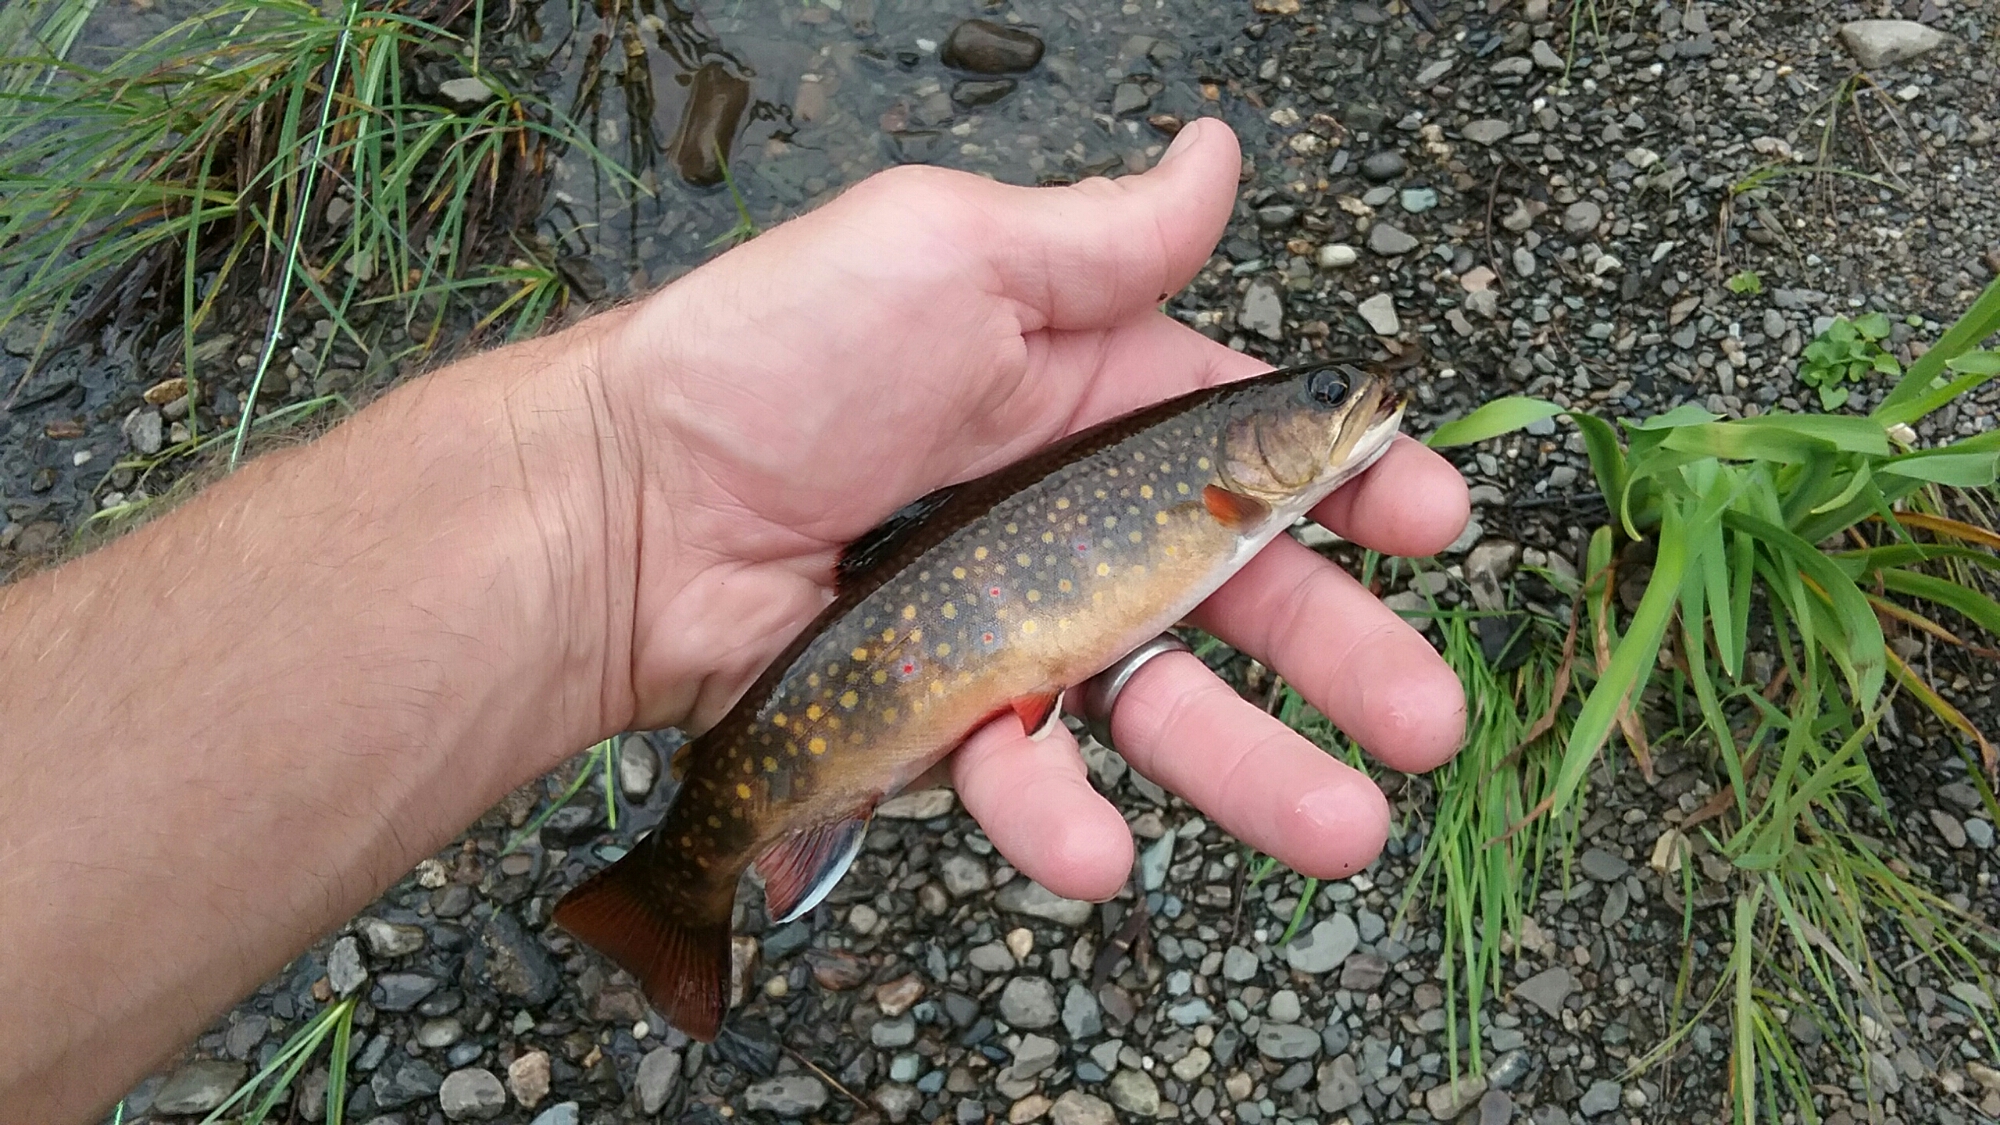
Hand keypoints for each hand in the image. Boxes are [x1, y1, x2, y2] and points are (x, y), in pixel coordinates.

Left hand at [601, 118, 1469, 899]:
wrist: (618, 506)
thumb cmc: (771, 358)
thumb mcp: (947, 255)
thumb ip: (1099, 241)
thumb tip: (1215, 153)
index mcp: (1084, 397)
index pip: (1250, 444)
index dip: (1352, 483)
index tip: (1435, 522)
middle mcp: (1064, 518)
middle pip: (1235, 596)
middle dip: (1343, 655)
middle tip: (1429, 719)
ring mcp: (1009, 628)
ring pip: (1156, 711)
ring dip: (1254, 773)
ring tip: (1342, 831)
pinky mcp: (939, 719)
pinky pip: (1018, 774)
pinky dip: (1058, 816)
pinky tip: (1099, 852)